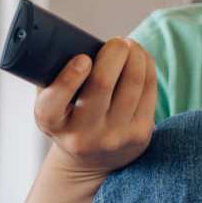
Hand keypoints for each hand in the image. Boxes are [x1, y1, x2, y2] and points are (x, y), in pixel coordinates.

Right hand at [33, 37, 157, 177]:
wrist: (93, 161)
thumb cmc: (70, 118)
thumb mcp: (52, 104)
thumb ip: (52, 77)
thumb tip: (69, 41)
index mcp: (53, 123)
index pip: (53, 103)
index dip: (69, 77)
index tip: (83, 59)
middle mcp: (83, 135)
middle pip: (103, 84)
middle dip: (114, 53)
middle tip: (116, 42)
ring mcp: (114, 137)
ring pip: (133, 83)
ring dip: (135, 55)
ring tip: (130, 45)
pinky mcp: (140, 134)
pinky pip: (149, 90)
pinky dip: (147, 66)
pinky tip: (141, 58)